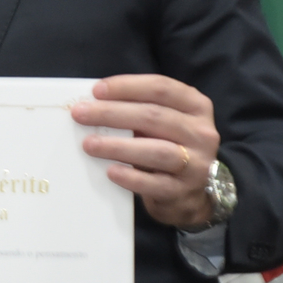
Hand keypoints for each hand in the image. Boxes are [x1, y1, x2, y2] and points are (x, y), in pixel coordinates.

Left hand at [71, 75, 217, 228]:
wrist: (189, 196)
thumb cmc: (168, 148)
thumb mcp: (163, 124)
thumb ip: (138, 110)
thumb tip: (93, 104)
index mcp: (196, 107)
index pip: (162, 88)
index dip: (127, 87)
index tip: (96, 91)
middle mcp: (201, 133)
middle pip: (154, 117)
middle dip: (112, 113)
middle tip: (81, 114)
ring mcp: (196, 165)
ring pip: (157, 151)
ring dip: (118, 146)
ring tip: (88, 144)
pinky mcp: (183, 192)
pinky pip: (154, 184)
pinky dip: (130, 177)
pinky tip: (110, 171)